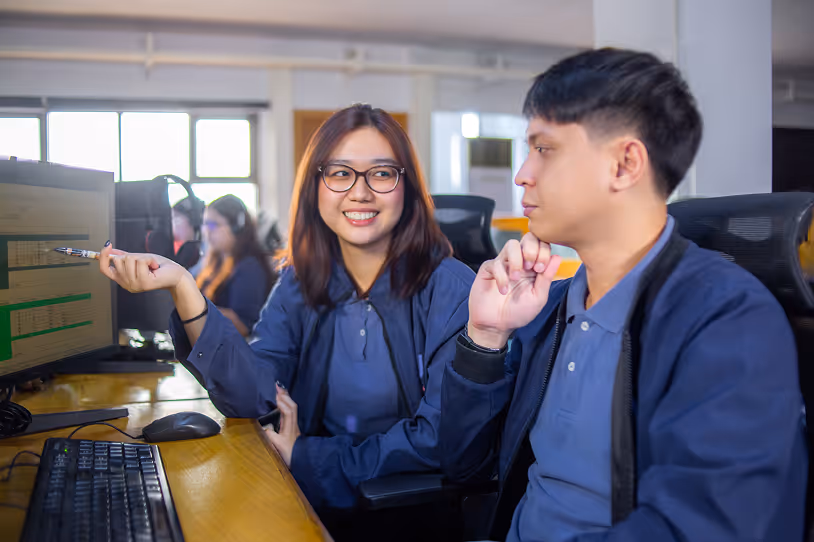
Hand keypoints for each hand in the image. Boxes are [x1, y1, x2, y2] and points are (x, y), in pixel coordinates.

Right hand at [99, 242, 188, 293]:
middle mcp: (126, 284)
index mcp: (123, 280)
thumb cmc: (160, 268)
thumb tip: (111, 250)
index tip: (108, 245)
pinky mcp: (144, 282)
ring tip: (151, 265)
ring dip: (143, 258)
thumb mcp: (139, 259)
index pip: (104, 269)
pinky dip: (150, 259)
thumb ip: (124, 256)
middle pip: (118, 260)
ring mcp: (134, 285)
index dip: (103, 256)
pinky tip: (155, 267)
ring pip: (130, 259)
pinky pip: (141, 261)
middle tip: (144, 262)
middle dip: (132, 256)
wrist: (176, 275)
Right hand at [263, 383, 300, 466]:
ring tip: (278, 391)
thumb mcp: (277, 446)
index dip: (282, 402)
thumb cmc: (289, 454)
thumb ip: (269, 435)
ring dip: (286, 399)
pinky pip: (290, 413)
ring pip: (292, 408)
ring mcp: (293, 426)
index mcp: (290, 427)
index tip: (275, 394)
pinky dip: (285, 405)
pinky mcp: (292, 428)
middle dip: (285, 395)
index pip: (288, 410)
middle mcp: (293, 424)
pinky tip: (280, 405)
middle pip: (292, 406)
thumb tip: (263, 426)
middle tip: (277, 386)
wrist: (301, 462)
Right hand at [468, 233, 561, 348]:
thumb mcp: (538, 297)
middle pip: (528, 237)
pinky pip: (496, 262)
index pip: (542, 245)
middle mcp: (519, 261)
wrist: (496, 325)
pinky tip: (503, 290)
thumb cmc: (518, 313)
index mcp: (534, 267)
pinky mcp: (488, 268)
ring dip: (516, 260)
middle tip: (532, 267)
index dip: (543, 251)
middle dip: (532, 249)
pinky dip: (501, 276)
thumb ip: (547, 277)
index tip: (541, 269)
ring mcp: (503, 263)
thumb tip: (558, 257)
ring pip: (511, 245)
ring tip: (515, 278)